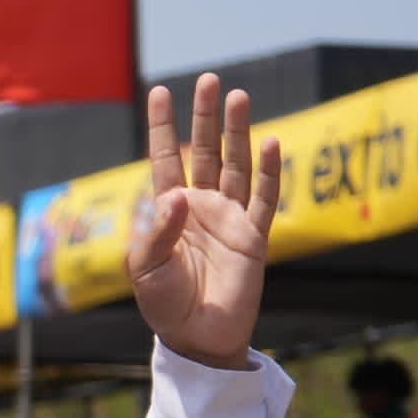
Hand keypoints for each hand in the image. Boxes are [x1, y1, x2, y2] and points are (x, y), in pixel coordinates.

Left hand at [127, 75, 280, 370]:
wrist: (198, 338)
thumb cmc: (165, 305)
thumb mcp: (145, 270)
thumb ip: (156, 233)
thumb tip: (178, 195)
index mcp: (169, 212)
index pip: (164, 160)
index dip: (162, 127)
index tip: (158, 92)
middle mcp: (201, 207)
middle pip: (203, 152)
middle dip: (205, 117)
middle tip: (209, 80)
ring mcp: (230, 219)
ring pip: (236, 165)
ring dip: (237, 132)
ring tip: (238, 97)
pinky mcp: (255, 237)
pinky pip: (265, 199)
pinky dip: (271, 171)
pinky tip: (272, 143)